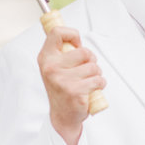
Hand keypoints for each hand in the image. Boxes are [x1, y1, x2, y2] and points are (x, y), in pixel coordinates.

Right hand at [38, 21, 105, 144]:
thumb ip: (61, 50)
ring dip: (96, 75)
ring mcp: (62, 80)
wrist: (62, 117)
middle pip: (85, 51)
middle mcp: (51, 68)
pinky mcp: (75, 92)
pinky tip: (90, 91)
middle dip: (91, 61)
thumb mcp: (55, 67)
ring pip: (94, 67)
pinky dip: (99, 85)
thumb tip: (64, 28)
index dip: (73, 35)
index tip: (76, 44)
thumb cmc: (62, 89)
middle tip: (83, 72)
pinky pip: (98, 80)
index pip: (57, 32)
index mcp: (45, 58)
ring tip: (86, 84)